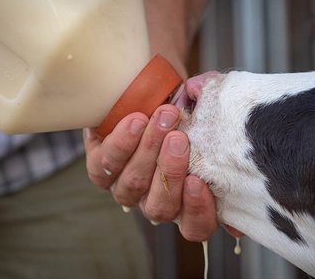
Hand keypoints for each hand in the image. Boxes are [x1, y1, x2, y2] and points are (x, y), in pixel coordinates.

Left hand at [84, 104, 217, 241]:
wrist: (145, 88)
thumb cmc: (183, 106)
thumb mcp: (204, 110)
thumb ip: (215, 114)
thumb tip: (214, 110)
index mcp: (186, 200)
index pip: (195, 226)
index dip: (197, 210)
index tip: (197, 181)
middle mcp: (155, 200)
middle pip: (161, 207)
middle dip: (170, 172)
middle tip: (179, 139)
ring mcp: (126, 187)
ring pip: (133, 184)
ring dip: (148, 150)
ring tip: (163, 119)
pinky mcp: (99, 167)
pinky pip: (104, 166)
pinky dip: (122, 144)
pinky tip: (137, 121)